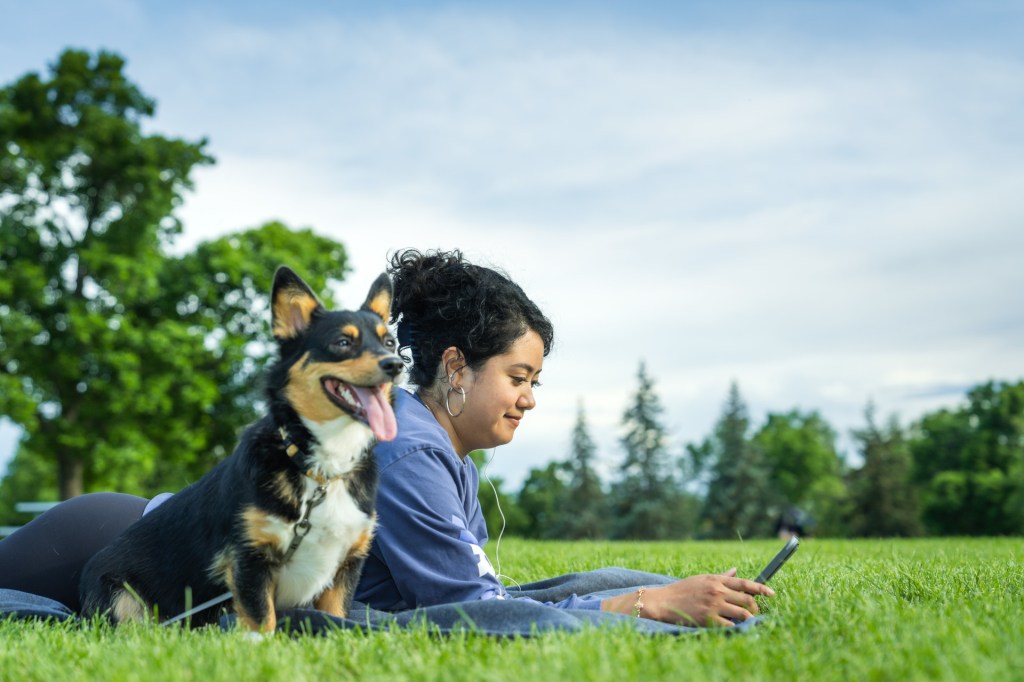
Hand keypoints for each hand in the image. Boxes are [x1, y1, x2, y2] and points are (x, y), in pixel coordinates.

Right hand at [602, 568, 774, 626]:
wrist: (664, 601)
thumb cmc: (683, 590)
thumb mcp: (702, 579)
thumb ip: (721, 577)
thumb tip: (736, 571)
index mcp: (716, 580)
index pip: (745, 583)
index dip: (761, 588)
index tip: (772, 593)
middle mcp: (717, 591)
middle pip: (747, 600)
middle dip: (755, 607)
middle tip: (756, 612)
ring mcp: (713, 606)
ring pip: (742, 614)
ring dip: (749, 619)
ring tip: (750, 622)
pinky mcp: (708, 619)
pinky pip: (730, 626)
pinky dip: (737, 628)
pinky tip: (737, 629)